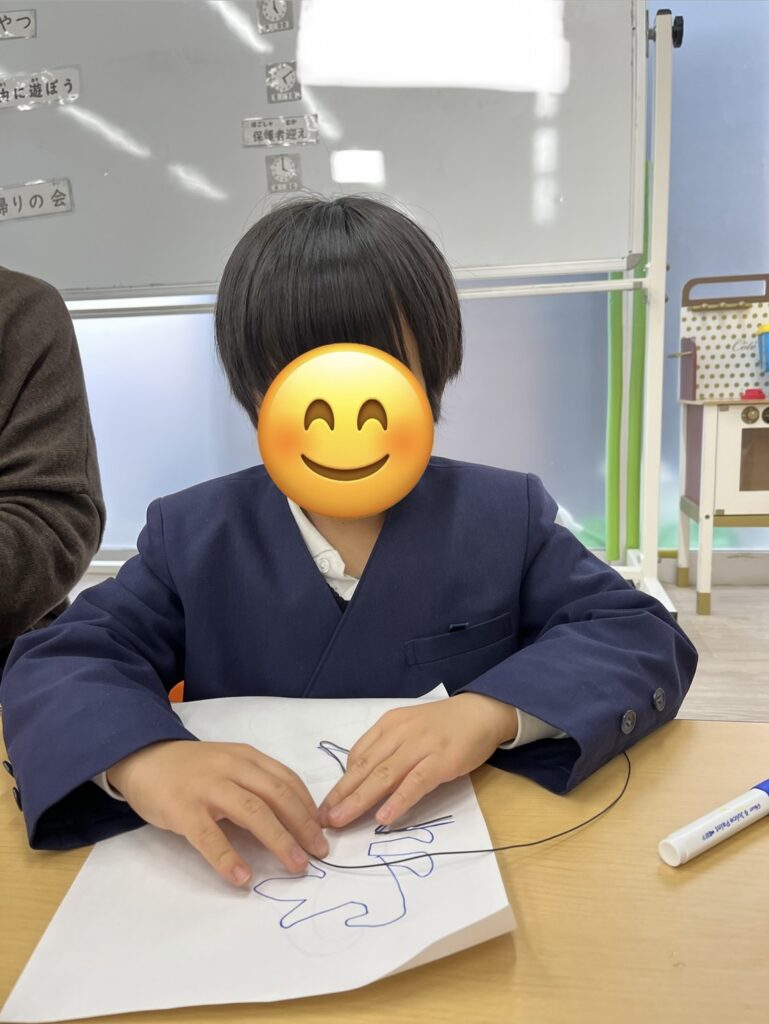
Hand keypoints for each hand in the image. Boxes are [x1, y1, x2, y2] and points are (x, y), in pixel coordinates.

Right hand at [106, 740, 328, 887]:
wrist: (143, 757)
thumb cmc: (192, 768)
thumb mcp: (229, 763)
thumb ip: (255, 782)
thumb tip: (292, 818)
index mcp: (247, 757)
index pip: (287, 780)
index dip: (308, 806)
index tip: (323, 830)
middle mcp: (232, 768)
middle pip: (277, 795)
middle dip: (303, 825)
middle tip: (320, 853)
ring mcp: (207, 787)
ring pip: (252, 811)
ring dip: (278, 840)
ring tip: (296, 866)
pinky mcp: (183, 809)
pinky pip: (209, 836)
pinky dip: (228, 858)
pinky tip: (242, 877)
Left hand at [318, 693, 518, 829]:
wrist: (482, 711)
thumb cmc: (444, 725)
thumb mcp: (409, 728)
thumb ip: (387, 748)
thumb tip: (361, 778)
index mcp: (389, 725)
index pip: (357, 756)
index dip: (340, 783)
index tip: (325, 806)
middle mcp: (400, 733)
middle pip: (365, 767)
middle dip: (341, 795)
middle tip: (323, 819)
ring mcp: (421, 746)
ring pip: (384, 775)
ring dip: (360, 800)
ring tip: (342, 821)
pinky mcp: (442, 760)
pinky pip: (416, 782)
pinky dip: (398, 800)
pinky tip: (384, 817)